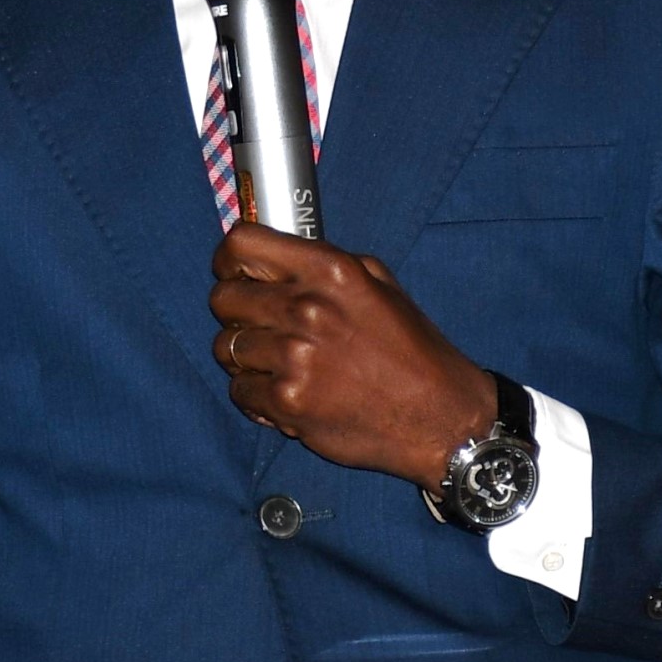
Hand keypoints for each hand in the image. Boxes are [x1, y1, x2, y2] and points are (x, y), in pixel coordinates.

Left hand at [209, 223, 496, 489]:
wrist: (438, 415)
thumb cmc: (412, 349)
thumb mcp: (380, 284)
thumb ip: (325, 265)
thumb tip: (276, 259)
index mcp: (330, 269)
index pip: (242, 245)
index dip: (228, 260)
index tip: (234, 272)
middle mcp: (307, 307)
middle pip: (223, 297)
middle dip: (234, 311)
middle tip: (256, 323)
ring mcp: (294, 357)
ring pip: (225, 347)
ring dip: (245, 355)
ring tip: (276, 363)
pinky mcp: (287, 401)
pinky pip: (239, 390)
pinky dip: (255, 394)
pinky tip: (284, 393)